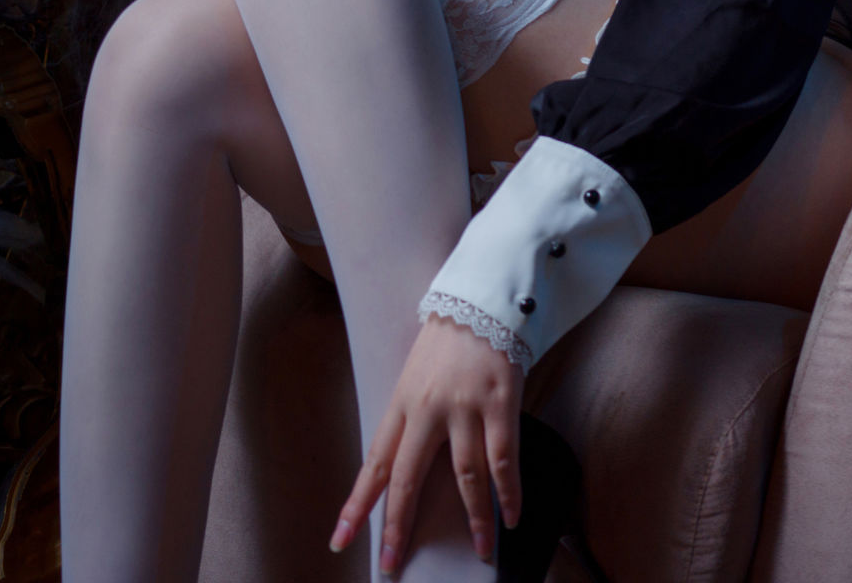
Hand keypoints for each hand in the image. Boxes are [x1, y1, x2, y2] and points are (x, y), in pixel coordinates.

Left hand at [331, 312, 522, 571]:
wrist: (484, 295)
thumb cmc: (451, 336)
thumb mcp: (417, 374)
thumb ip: (411, 415)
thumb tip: (406, 461)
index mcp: (401, 403)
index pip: (375, 464)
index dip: (357, 505)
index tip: (340, 540)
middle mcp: (428, 409)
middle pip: (409, 478)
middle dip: (400, 525)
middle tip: (394, 563)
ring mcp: (465, 406)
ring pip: (465, 475)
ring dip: (474, 517)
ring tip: (483, 549)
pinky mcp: (499, 400)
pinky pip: (504, 457)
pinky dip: (508, 491)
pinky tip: (512, 515)